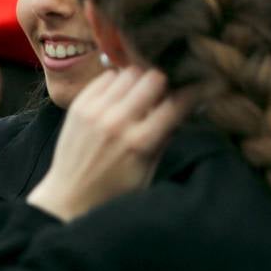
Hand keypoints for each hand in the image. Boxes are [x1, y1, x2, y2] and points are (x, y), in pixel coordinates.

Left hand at [27, 67, 187, 221]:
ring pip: (129, 72)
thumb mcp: (148, 170)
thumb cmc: (114, 190)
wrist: (69, 197)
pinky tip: (118, 98)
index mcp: (139, 142)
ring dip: (139, 81)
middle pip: (153, 77)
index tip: (200, 88)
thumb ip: (166, 136)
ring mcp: (94, 112)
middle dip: (163, 85)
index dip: (193, 93)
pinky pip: (105, 77)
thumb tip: (188, 106)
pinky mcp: (78, 106)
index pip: (177, 103)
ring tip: (138, 96)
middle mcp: (117, 122)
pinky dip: (116, 83)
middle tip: (162, 95)